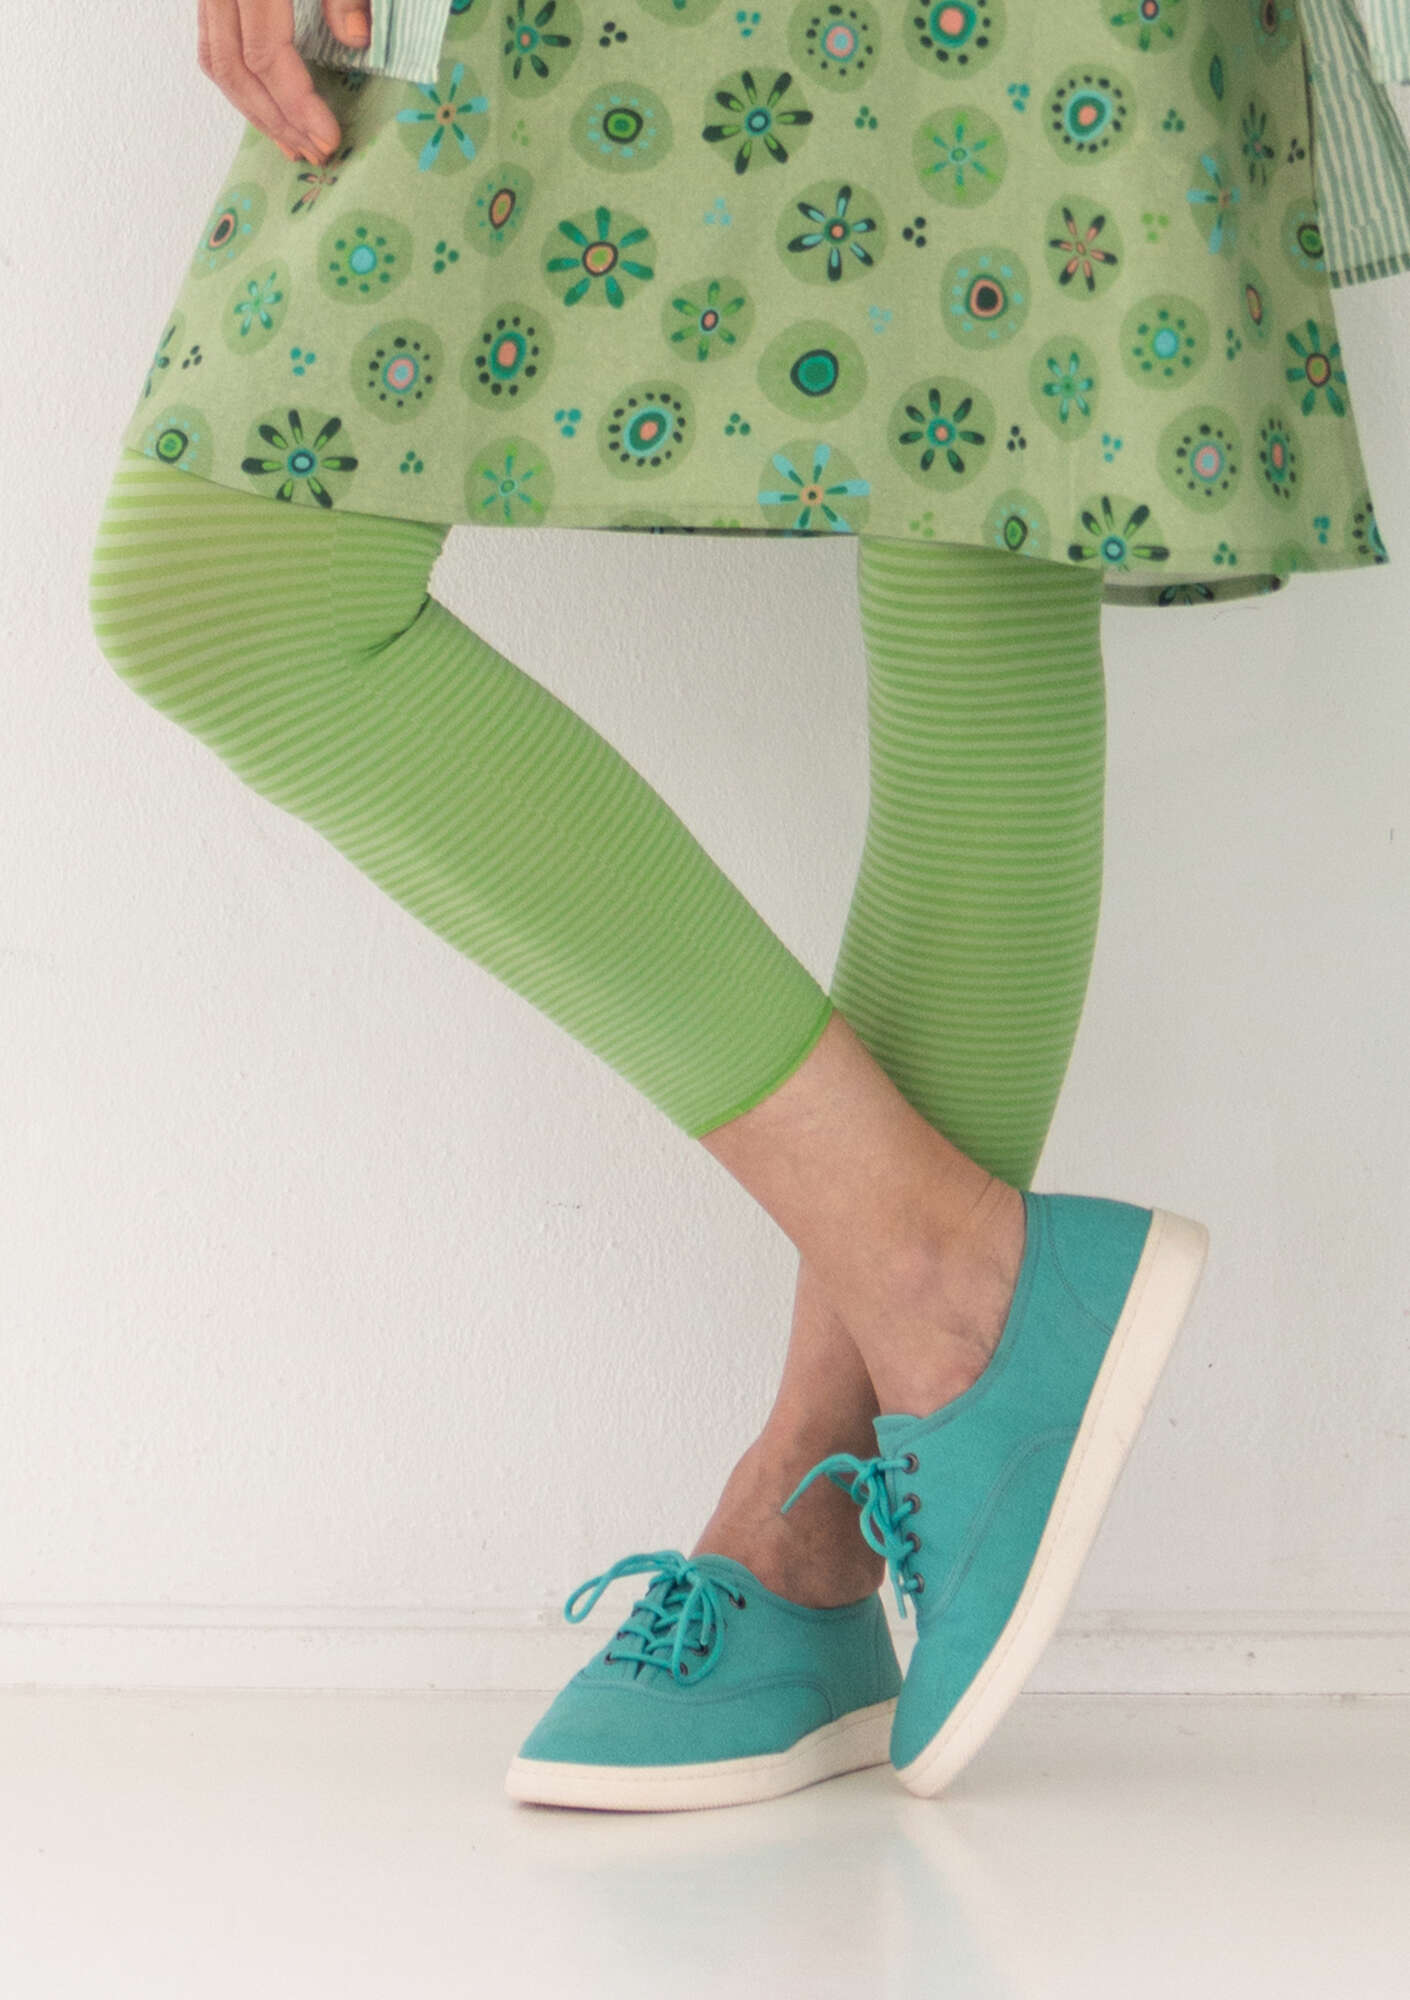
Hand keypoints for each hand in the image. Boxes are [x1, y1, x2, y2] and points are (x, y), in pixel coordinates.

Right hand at [197, 0, 372, 163]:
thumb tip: (357, 39)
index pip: (265, 55)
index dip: (296, 104)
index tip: (327, 139)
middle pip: (236, 70)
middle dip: (277, 121)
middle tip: (315, 153)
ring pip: (217, 63)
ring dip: (255, 111)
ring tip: (292, 143)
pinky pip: (213, 46)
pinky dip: (239, 84)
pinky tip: (268, 109)